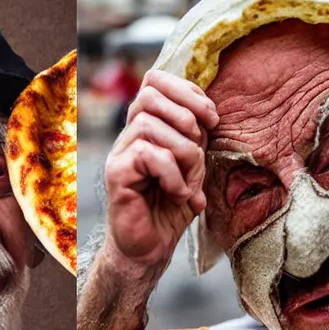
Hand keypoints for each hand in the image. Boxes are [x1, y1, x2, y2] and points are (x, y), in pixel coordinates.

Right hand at [104, 70, 216, 277]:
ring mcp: (120, 153)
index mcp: (148, 127)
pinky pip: (147, 155)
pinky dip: (172, 174)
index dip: (186, 89)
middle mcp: (130, 135)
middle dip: (186, 112)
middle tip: (202, 143)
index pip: (155, 81)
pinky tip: (178, 194)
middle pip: (148, 93)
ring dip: (183, 152)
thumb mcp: (194, 165)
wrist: (151, 249)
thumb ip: (196, 137)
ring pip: (150, 125)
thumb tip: (207, 112)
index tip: (212, 119)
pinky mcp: (116, 174)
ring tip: (189, 180)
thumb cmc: (171, 208)